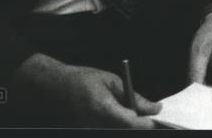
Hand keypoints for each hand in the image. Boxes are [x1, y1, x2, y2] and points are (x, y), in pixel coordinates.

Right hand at [12, 53, 159, 127]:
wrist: (57, 86)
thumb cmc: (84, 79)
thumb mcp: (112, 81)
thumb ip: (134, 97)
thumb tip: (155, 108)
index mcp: (101, 107)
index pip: (129, 122)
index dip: (144, 124)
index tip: (154, 121)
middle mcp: (94, 123)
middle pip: (124, 131)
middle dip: (138, 126)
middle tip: (147, 117)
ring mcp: (89, 129)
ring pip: (116, 132)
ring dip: (127, 125)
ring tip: (131, 114)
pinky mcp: (87, 131)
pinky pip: (108, 130)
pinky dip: (116, 125)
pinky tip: (119, 117)